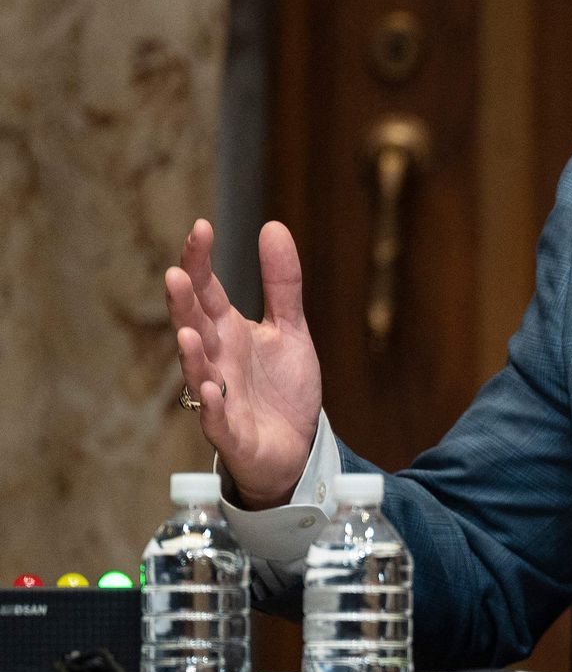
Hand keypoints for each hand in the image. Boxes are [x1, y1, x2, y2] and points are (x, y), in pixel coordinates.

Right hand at [165, 219, 321, 508]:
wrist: (295, 446)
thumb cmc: (282, 387)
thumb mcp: (290, 328)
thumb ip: (282, 283)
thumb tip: (272, 225)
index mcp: (228, 332)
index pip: (208, 291)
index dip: (201, 261)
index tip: (201, 226)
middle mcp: (217, 360)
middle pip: (195, 326)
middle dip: (184, 304)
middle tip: (176, 274)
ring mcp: (219, 397)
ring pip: (199, 372)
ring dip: (191, 353)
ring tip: (187, 330)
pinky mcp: (232, 433)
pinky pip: (217, 420)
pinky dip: (212, 406)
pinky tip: (209, 388)